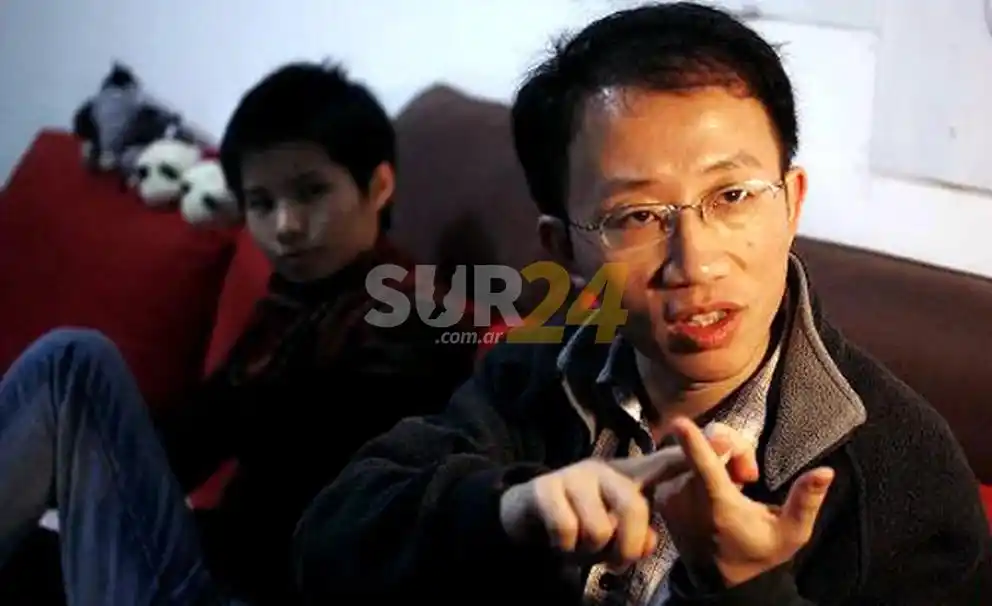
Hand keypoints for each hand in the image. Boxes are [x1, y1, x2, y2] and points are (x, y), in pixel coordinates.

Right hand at [498, 430, 745, 568]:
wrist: (528, 514)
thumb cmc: (583, 522)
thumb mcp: (615, 531)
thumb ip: (638, 538)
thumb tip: (647, 544)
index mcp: (629, 478)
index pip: (667, 464)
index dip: (694, 457)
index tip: (727, 445)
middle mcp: (606, 470)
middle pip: (633, 509)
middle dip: (624, 548)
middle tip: (612, 560)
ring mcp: (575, 476)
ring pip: (599, 528)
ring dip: (589, 550)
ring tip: (581, 544)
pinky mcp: (547, 488)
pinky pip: (567, 532)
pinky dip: (565, 548)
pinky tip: (559, 541)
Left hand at [656, 417, 834, 586]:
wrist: (716, 574)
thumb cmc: (758, 550)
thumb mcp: (791, 532)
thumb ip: (806, 501)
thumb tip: (826, 471)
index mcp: (717, 504)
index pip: (705, 466)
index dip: (694, 443)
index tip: (680, 423)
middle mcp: (686, 497)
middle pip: (711, 443)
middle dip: (734, 449)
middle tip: (748, 476)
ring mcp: (669, 492)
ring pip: (696, 447)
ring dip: (718, 456)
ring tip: (732, 484)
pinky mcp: (660, 489)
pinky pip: (681, 456)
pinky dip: (698, 463)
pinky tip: (710, 485)